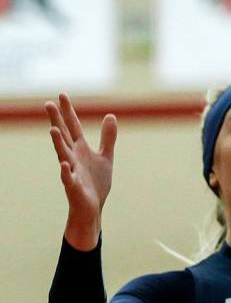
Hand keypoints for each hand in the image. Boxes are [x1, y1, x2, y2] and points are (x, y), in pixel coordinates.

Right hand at [45, 93, 115, 247]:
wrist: (93, 208)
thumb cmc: (96, 182)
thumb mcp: (106, 156)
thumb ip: (107, 137)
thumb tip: (110, 115)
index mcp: (81, 149)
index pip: (73, 126)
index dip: (68, 111)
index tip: (61, 95)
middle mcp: (73, 157)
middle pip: (64, 136)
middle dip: (57, 121)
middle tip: (48, 104)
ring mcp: (72, 171)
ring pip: (63, 155)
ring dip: (58, 143)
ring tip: (53, 130)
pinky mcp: (73, 187)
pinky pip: (68, 178)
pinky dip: (66, 172)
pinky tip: (64, 164)